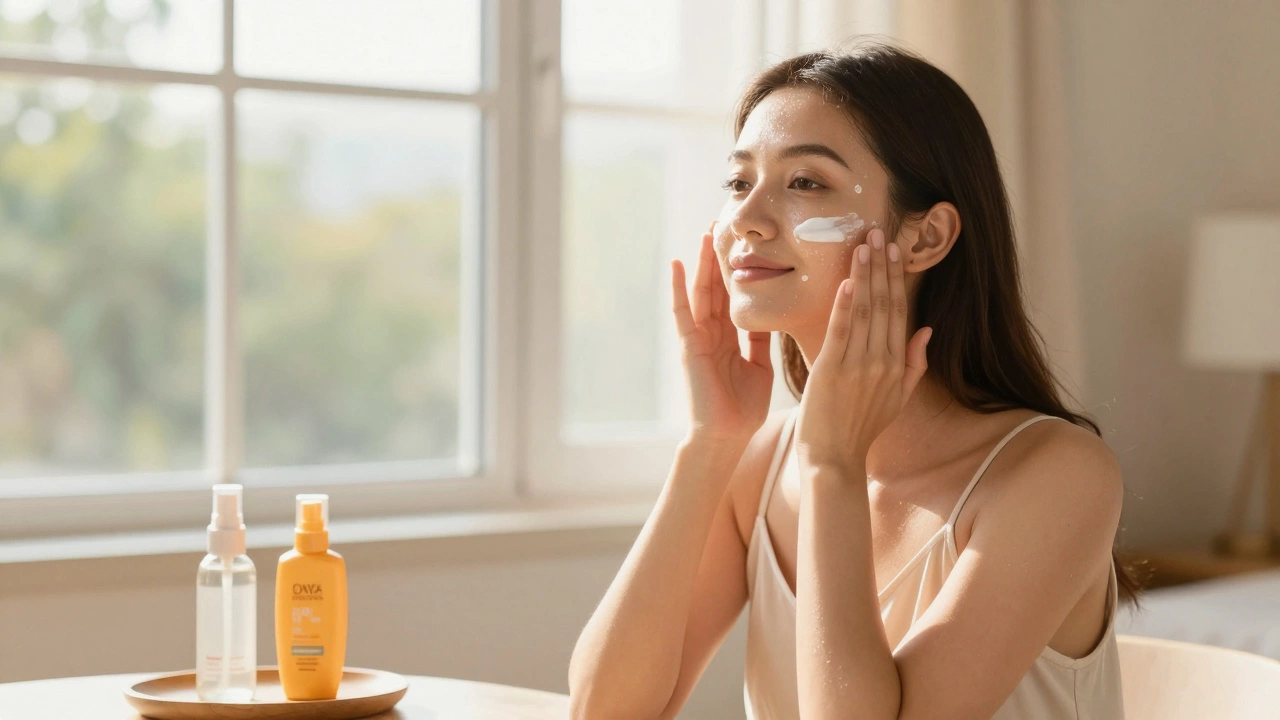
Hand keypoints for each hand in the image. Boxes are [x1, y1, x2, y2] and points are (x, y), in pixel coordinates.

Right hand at [670, 224, 773, 443]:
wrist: (727, 436)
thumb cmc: (743, 408)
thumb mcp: (759, 365)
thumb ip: (760, 340)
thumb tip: (773, 316)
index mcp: (730, 338)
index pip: (734, 295)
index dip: (739, 270)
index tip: (746, 243)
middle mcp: (712, 333)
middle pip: (716, 287)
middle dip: (719, 256)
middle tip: (723, 223)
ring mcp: (698, 337)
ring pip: (701, 292)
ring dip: (702, 262)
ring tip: (705, 233)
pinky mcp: (688, 345)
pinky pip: (682, 311)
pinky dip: (677, 287)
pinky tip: (676, 263)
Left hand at [795, 228, 931, 472]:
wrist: (834, 459)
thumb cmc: (861, 429)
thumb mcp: (898, 398)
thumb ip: (914, 364)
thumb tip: (927, 329)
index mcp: (897, 365)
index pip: (899, 311)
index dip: (896, 278)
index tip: (894, 250)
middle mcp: (881, 362)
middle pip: (885, 304)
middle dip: (882, 266)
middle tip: (879, 232)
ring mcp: (857, 366)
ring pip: (865, 311)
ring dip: (864, 276)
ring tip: (864, 245)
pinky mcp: (831, 371)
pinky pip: (841, 332)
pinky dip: (845, 306)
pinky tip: (847, 281)